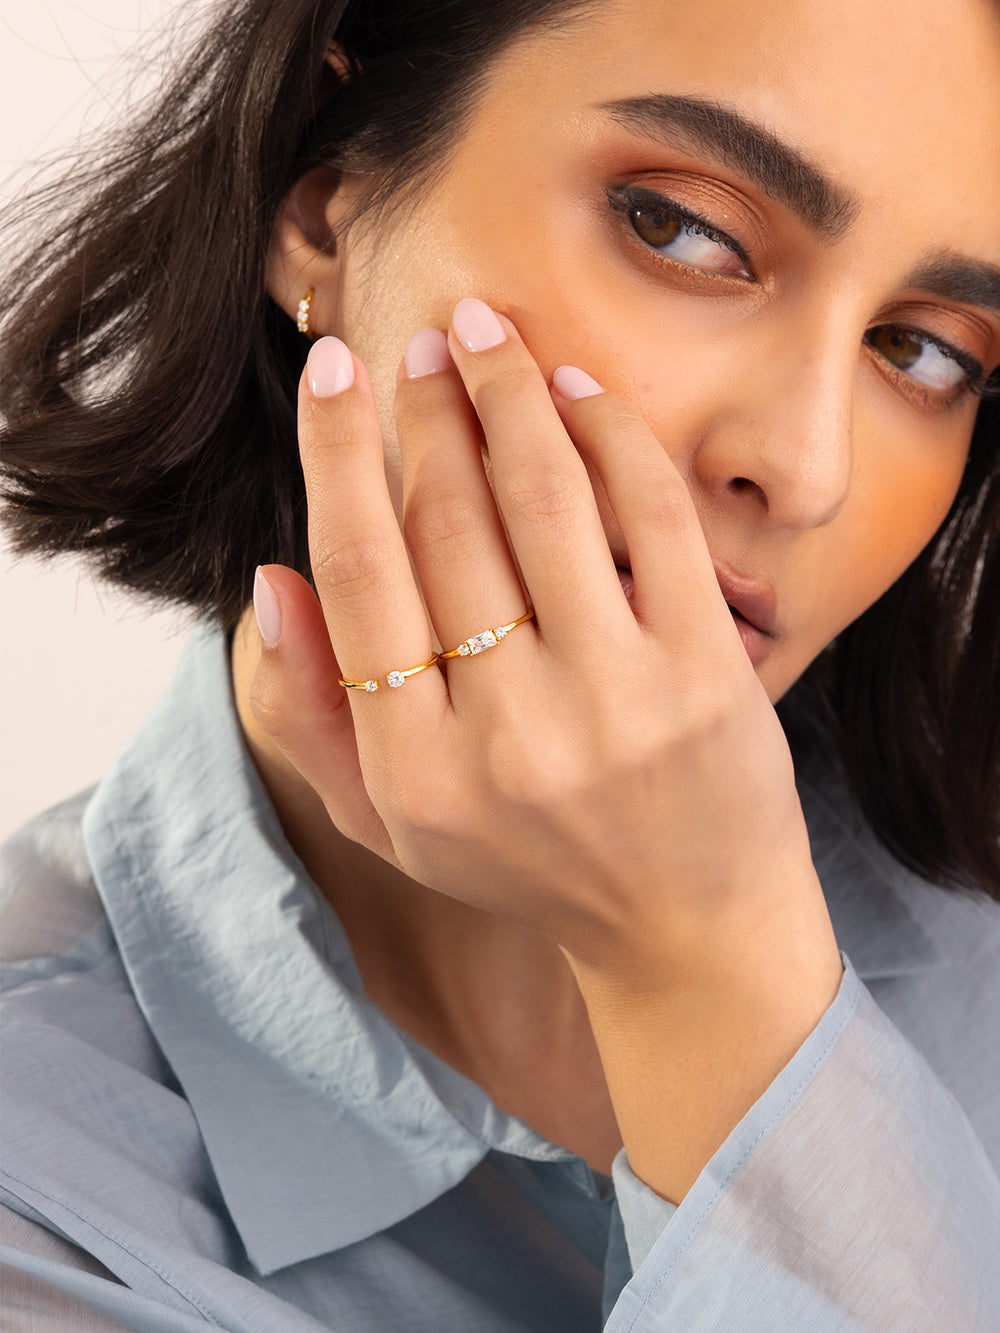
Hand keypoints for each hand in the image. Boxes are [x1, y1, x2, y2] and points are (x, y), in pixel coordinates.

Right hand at [249, 299, 842, 1198]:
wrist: (684, 928)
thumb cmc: (529, 864)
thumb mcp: (389, 821)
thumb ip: (310, 714)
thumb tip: (272, 579)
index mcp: (414, 766)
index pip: (357, 571)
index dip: (337, 453)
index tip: (336, 370)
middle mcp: (506, 732)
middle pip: (448, 519)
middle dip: (428, 405)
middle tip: (423, 340)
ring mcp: (614, 701)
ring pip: (544, 498)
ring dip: (509, 391)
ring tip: (488, 334)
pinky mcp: (705, 675)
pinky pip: (651, 519)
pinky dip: (610, 435)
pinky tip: (578, 390)